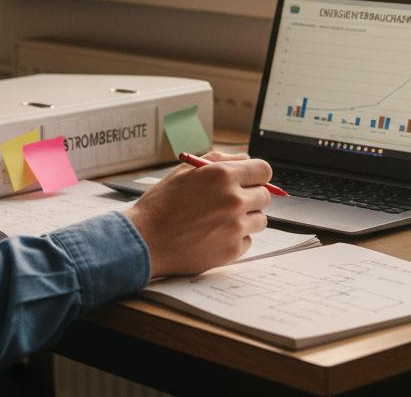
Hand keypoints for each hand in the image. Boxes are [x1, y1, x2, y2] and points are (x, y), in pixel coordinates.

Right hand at [125, 151, 272, 277]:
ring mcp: (235, 227)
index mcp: (223, 175)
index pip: (264, 170)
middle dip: (251, 197)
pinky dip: (236, 238)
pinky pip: (248, 240)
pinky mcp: (232, 250)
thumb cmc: (161, 204)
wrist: (145, 240)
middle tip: (230, 202)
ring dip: (246, 218)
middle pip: (264, 196)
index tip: (251, 181)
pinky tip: (214, 235)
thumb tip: (245, 159)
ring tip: (219, 220)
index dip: (257, 175)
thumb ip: (219, 159)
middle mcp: (233, 200)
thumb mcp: (185, 171)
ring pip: (260, 220)